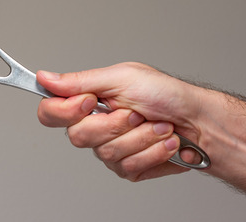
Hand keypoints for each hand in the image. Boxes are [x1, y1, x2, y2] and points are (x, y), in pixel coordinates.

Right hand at [36, 62, 203, 180]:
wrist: (201, 122)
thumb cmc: (166, 94)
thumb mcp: (122, 77)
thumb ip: (79, 80)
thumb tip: (44, 77)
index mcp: (87, 101)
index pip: (49, 112)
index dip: (65, 110)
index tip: (91, 101)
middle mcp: (94, 127)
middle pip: (78, 136)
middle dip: (116, 124)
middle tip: (137, 113)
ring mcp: (110, 150)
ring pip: (107, 153)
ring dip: (141, 137)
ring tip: (160, 126)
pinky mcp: (128, 169)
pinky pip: (128, 167)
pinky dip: (153, 152)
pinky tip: (165, 142)